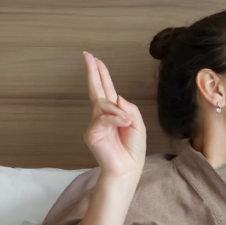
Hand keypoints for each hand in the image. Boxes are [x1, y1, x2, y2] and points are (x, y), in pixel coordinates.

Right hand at [83, 52, 145, 179]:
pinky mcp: (92, 134)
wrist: (129, 168)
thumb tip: (117, 97)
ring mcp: (95, 124)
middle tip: (88, 56)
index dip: (101, 74)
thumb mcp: (138, 124)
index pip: (106, 89)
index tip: (95, 60)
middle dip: (93, 72)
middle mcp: (102, 115)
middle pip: (96, 90)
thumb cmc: (133, 149)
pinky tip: (123, 123)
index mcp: (114, 112)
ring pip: (104, 104)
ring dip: (118, 111)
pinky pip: (104, 118)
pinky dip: (115, 119)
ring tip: (127, 122)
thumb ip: (130, 109)